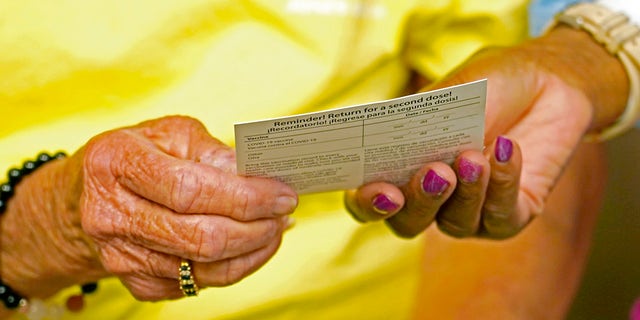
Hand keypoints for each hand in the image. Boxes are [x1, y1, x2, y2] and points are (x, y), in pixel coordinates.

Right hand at [1, 116, 297, 300]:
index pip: (190, 190)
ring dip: (253, 249)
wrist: (86, 198)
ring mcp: (120, 255)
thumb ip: (212, 151)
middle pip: (201, 237)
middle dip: (257, 228)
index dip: (245, 196)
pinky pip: (198, 285)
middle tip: (284, 213)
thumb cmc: (137, 155)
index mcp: (116, 163)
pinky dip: (235, 267)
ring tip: (275, 228)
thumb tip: (257, 175)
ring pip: (205, 268)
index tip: (283, 194)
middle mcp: (111, 214)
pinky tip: (250, 245)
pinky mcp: (135, 282)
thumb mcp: (169, 133)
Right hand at [345, 26, 627, 238]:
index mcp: (401, 170)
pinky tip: (508, 148)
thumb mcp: (450, 91)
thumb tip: (397, 138)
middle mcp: (431, 199)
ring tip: (473, 155)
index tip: (380, 190)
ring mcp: (469, 212)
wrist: (547, 80)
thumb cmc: (488, 85)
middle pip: (408, 224)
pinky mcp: (511, 215)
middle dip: (419, 202)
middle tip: (435, 172)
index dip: (368, 204)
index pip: (369, 201)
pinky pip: (502, 215)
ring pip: (455, 223)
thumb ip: (422, 118)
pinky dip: (503, 182)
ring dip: (466, 191)